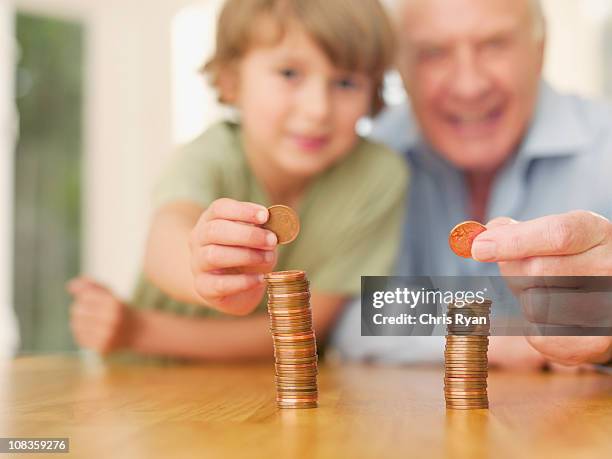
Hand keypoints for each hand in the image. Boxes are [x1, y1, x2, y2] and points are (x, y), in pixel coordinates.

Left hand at [67, 277, 132, 353]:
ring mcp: (106, 335)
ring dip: (78, 322)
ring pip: (76, 325)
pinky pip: (80, 338)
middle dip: (78, 309)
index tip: (88, 300)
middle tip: (86, 311)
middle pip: (78, 311)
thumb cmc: (118, 309)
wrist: (137, 331)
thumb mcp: (109, 294)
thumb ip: (91, 286)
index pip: (84, 297)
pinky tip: (89, 331)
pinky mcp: (102, 347)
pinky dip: (81, 333)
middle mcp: (111, 319)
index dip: (83, 297)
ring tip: (87, 321)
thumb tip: (70, 285)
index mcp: (114, 304)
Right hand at [189, 198, 277, 314]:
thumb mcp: (255, 241)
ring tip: (267, 258)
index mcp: (210, 220)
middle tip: (272, 240)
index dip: (242, 210)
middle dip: (247, 234)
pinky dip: (243, 281)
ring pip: (213, 255)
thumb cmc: (246, 257)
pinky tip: (261, 279)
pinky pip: (220, 284)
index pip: (219, 208)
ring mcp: (197, 264)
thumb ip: (262, 232)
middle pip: (214, 230)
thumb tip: (276, 229)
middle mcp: (198, 240)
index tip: (265, 216)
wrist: (233, 290)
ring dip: (246, 255)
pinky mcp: (203, 288)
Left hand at [472, 211, 611, 365]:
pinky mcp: (595, 342)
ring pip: (535, 305)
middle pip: (537, 270)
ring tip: (544, 293)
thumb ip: (515, 231)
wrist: (603, 297)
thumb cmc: (566, 259)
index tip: (478, 248)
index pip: (557, 235)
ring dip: (526, 300)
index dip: (513, 241)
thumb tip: (483, 236)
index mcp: (595, 232)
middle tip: (519, 272)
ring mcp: (606, 306)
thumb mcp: (548, 235)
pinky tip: (551, 317)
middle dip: (513, 272)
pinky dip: (533, 327)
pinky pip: (539, 336)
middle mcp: (608, 266)